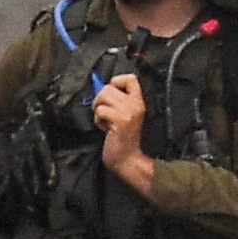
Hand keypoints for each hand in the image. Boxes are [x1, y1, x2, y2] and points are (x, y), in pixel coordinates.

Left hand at [92, 68, 156, 194]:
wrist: (129, 161)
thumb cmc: (123, 140)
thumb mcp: (124, 116)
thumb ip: (116, 102)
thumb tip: (99, 87)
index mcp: (139, 102)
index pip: (130, 78)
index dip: (116, 81)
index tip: (112, 94)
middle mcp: (136, 104)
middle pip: (109, 86)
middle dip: (100, 99)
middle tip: (104, 113)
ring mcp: (129, 111)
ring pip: (103, 95)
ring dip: (98, 109)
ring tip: (105, 122)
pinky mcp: (120, 120)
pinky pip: (100, 110)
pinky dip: (98, 120)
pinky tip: (106, 130)